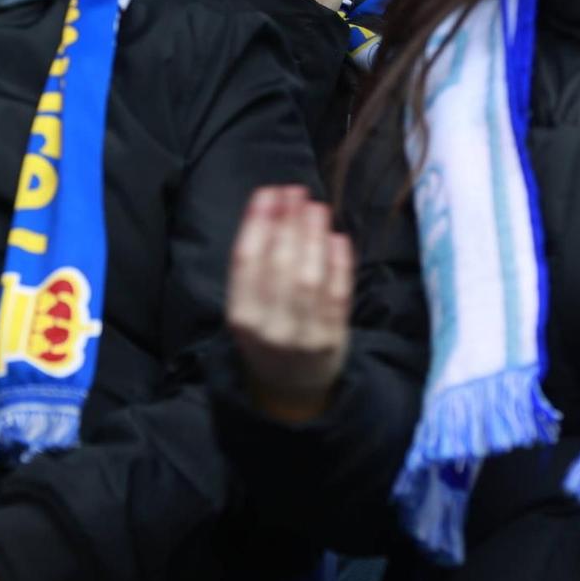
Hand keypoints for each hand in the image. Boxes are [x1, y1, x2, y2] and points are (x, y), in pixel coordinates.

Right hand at [227, 185, 353, 424]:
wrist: (290, 388)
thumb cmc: (267, 334)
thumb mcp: (247, 308)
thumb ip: (256, 268)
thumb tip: (272, 210)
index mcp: (240, 317)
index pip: (245, 261)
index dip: (257, 222)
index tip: (268, 192)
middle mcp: (269, 327)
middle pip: (279, 265)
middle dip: (287, 222)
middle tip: (295, 191)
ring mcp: (302, 335)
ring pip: (309, 278)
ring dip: (313, 237)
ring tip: (316, 208)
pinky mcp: (332, 340)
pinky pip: (337, 296)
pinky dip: (339, 265)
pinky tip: (338, 237)